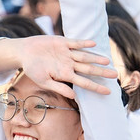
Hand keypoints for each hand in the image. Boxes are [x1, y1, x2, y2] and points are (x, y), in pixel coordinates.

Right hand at [0, 35, 117, 98]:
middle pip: (88, 69)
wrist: (25, 52)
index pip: (84, 82)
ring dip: (95, 58)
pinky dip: (83, 43)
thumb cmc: (33, 69)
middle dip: (101, 72)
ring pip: (84, 56)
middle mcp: (69, 64)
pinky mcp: (63, 42)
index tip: (108, 92)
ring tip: (107, 61)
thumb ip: (59, 88)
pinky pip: (75, 43)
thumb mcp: (44, 81)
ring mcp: (67, 53)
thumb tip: (73, 97)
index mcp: (65, 75)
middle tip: (115, 75)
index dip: (96, 87)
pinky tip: (93, 44)